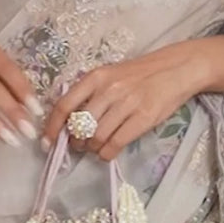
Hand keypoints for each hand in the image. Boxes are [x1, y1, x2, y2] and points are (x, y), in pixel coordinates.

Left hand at [42, 42, 206, 161]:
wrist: (176, 68)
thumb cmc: (140, 74)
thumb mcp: (110, 75)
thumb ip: (90, 94)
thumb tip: (70, 122)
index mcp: (95, 77)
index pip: (64, 105)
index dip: (52, 127)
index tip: (47, 142)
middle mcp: (107, 90)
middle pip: (80, 126)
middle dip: (76, 142)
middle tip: (80, 145)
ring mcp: (126, 104)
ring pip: (96, 137)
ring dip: (92, 149)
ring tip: (96, 147)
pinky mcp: (143, 118)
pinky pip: (115, 144)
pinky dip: (107, 154)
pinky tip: (108, 152)